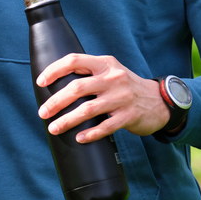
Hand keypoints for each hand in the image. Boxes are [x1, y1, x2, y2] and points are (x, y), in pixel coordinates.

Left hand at [35, 54, 170, 142]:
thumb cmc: (126, 87)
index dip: (54, 70)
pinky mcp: (129, 116)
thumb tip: (56, 84)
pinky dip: (90, 134)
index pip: (74, 60)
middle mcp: (113, 78)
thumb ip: (90, 73)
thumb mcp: (111, 71)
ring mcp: (122, 97)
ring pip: (88, 109)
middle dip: (56, 101)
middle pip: (77, 87)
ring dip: (67, 120)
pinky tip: (79, 138)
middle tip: (42, 112)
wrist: (160, 101)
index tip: (41, 82)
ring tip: (53, 128)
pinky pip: (105, 127)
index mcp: (105, 63)